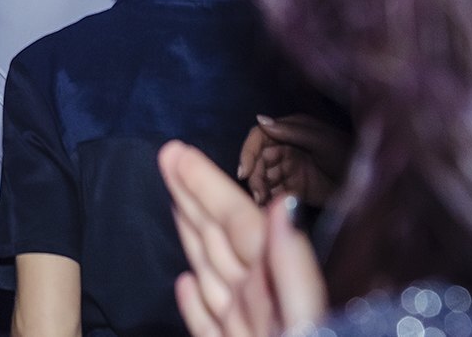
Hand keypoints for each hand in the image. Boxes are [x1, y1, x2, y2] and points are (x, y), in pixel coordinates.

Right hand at [161, 140, 326, 336]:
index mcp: (275, 286)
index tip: (178, 151)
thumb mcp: (303, 319)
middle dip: (193, 195)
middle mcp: (260, 302)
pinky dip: (194, 303)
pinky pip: (208, 325)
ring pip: (212, 272)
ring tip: (176, 200)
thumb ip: (293, 267)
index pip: (237, 222)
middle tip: (169, 154)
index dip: (207, 185)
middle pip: (221, 237)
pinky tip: (185, 284)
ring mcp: (245, 329)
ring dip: (192, 233)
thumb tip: (284, 204)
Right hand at [237, 114, 352, 207]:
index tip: (244, 172)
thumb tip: (259, 119)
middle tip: (257, 193)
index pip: (260, 137)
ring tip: (262, 203)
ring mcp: (290, 168)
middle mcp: (287, 146)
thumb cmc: (351, 156)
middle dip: (255, 175)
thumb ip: (290, 131)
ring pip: (264, 177)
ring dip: (260, 189)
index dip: (249, 152)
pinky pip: (275, 193)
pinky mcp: (295, 187)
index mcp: (291, 129)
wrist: (375, 186)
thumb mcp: (321, 141)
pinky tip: (267, 210)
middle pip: (259, 159)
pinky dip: (269, 201)